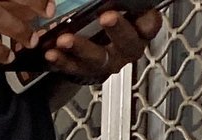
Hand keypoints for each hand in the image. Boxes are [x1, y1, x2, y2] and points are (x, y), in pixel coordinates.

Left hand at [44, 7, 162, 80]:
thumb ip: (120, 4)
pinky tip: (51, 53)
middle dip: (117, 29)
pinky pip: (74, 68)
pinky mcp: (88, 72)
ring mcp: (108, 63)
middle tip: (106, 17)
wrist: (96, 50)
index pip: (151, 25)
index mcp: (141, 31)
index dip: (146, 20)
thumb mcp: (118, 11)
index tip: (127, 11)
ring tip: (65, 39)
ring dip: (81, 47)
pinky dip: (61, 60)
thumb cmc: (111, 24)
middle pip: (127, 41)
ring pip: (98, 57)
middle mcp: (128, 49)